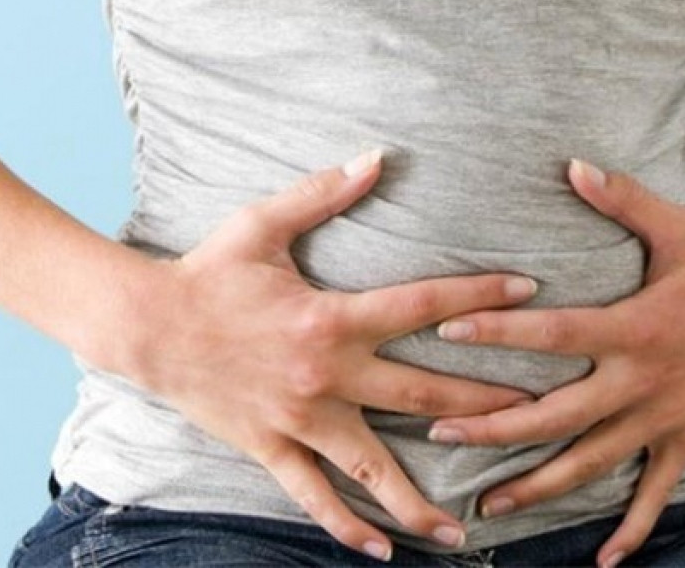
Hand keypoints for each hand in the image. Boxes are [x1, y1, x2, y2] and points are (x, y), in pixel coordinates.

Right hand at [108, 148, 539, 561]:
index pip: (424, 306)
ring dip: (419, 499)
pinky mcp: (272, 446)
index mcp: (332, 316)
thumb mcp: (264, 224)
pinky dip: (346, 526)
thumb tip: (376, 156)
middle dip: (485, 402)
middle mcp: (326, 374)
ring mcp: (301, 418)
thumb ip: (324, 193)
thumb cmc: (208, 272)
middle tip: (538, 413)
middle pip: (423, 392)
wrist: (147, 326)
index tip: (529, 291)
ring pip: (373, 466)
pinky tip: (381, 550)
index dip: (479, 297)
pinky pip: (314, 496)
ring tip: (462, 531)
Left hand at [427, 159, 684, 567]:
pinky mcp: (684, 437)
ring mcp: (664, 417)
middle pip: (558, 413)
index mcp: (635, 327)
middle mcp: (644, 381)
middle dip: (496, 426)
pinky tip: (605, 560)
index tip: (446, 333)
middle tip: (439, 434)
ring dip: (540, 485)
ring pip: (593, 461)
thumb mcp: (675, 225)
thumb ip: (621, 197)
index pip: (556, 334)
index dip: (500, 333)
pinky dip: (633, 528)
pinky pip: (656, 492)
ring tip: (488, 504)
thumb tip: (569, 164)